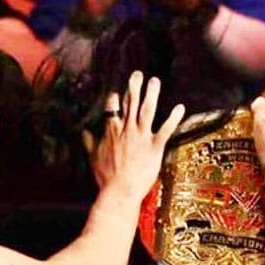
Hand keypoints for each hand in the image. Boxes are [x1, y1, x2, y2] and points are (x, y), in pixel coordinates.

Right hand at [84, 71, 184, 198]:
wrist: (119, 190)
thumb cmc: (106, 177)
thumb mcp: (93, 158)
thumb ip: (89, 142)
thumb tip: (83, 133)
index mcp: (112, 132)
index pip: (112, 108)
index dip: (115, 99)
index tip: (117, 93)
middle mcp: (127, 130)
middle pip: (130, 103)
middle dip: (134, 87)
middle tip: (137, 74)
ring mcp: (141, 137)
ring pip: (147, 110)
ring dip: (151, 94)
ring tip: (154, 81)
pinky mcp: (154, 147)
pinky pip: (166, 129)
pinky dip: (174, 118)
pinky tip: (180, 107)